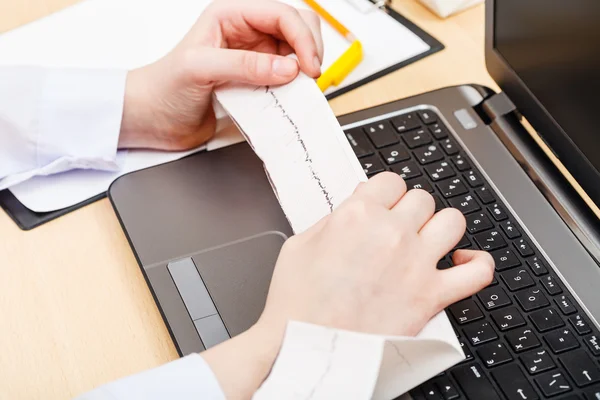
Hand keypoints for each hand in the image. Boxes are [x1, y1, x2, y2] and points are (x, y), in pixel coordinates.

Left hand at [118, 0, 323, 150]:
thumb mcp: (200, 69)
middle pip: (296, 28)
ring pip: (296, 55)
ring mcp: (253, 59)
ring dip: (303, 70)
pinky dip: (294, 89)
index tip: (307, 66)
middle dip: (308, 49)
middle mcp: (246, 34)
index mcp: (230, 16)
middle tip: (308, 76)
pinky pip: (287, 81)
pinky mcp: (256, 83)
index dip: (301, 37)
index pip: (281, 14)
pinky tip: (287, 98)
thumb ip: (243, 65)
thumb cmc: (163, 88)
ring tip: (297, 88)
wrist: (154, 120)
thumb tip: (286, 68)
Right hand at [202, 173, 493, 397]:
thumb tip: (353, 207)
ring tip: (428, 240)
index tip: (383, 204)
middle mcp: (391, 233)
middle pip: (421, 199)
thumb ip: (332, 219)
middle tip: (397, 227)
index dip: (385, 193)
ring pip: (452, 221)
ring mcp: (416, 263)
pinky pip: (478, 271)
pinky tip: (462, 263)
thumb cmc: (297, 303)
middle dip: (409, 210)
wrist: (306, 347)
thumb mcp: (300, 244)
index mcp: (357, 215)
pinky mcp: (432, 296)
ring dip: (440, 227)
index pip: (390, 180)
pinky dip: (477, 264)